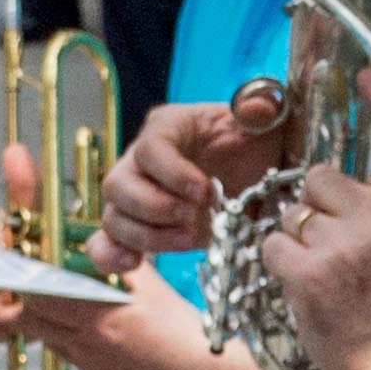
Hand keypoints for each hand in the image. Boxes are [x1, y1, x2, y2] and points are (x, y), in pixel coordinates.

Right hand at [99, 87, 290, 266]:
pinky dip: (110, 255)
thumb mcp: (264, 122)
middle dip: (156, 207)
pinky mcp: (137, 226)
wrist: (256, 175)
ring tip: (190, 240)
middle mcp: (140, 159)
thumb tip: (254, 106)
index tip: (205, 192)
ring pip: (115, 217)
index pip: (150, 147)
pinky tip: (130, 263)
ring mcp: (134, 195)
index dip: (172, 173)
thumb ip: (262, 109)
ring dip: (148, 236)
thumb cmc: (252, 144)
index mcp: (168, 127)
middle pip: (119, 184)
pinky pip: (106, 241)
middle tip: (193, 217)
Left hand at [257, 159, 370, 369]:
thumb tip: (339, 184)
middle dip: (316, 205)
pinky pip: (273, 244)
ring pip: (290, 214)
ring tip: (325, 274)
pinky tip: (305, 286)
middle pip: (320, 177)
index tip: (370, 75)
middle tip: (336, 246)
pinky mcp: (308, 272)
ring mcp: (341, 245)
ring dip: (297, 239)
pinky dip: (280, 263)